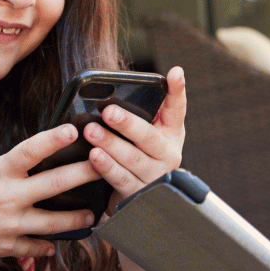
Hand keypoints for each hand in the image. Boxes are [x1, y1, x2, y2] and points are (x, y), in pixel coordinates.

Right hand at [0, 124, 105, 260]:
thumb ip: (7, 170)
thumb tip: (35, 163)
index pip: (29, 151)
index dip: (52, 139)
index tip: (73, 129)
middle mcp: (6, 198)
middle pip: (53, 184)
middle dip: (84, 174)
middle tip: (105, 166)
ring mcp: (8, 225)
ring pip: (53, 222)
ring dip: (77, 219)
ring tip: (92, 215)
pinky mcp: (5, 247)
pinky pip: (36, 246)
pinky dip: (47, 244)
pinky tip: (56, 242)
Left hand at [82, 66, 185, 205]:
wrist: (137, 198)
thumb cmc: (136, 154)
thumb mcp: (142, 134)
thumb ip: (137, 112)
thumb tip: (113, 93)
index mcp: (171, 133)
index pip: (177, 108)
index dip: (177, 90)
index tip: (176, 72)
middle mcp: (168, 155)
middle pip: (148, 137)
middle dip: (128, 123)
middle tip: (108, 111)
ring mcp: (155, 176)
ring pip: (133, 159)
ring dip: (111, 144)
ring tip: (91, 132)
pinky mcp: (139, 195)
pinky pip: (122, 179)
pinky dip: (107, 167)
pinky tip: (94, 156)